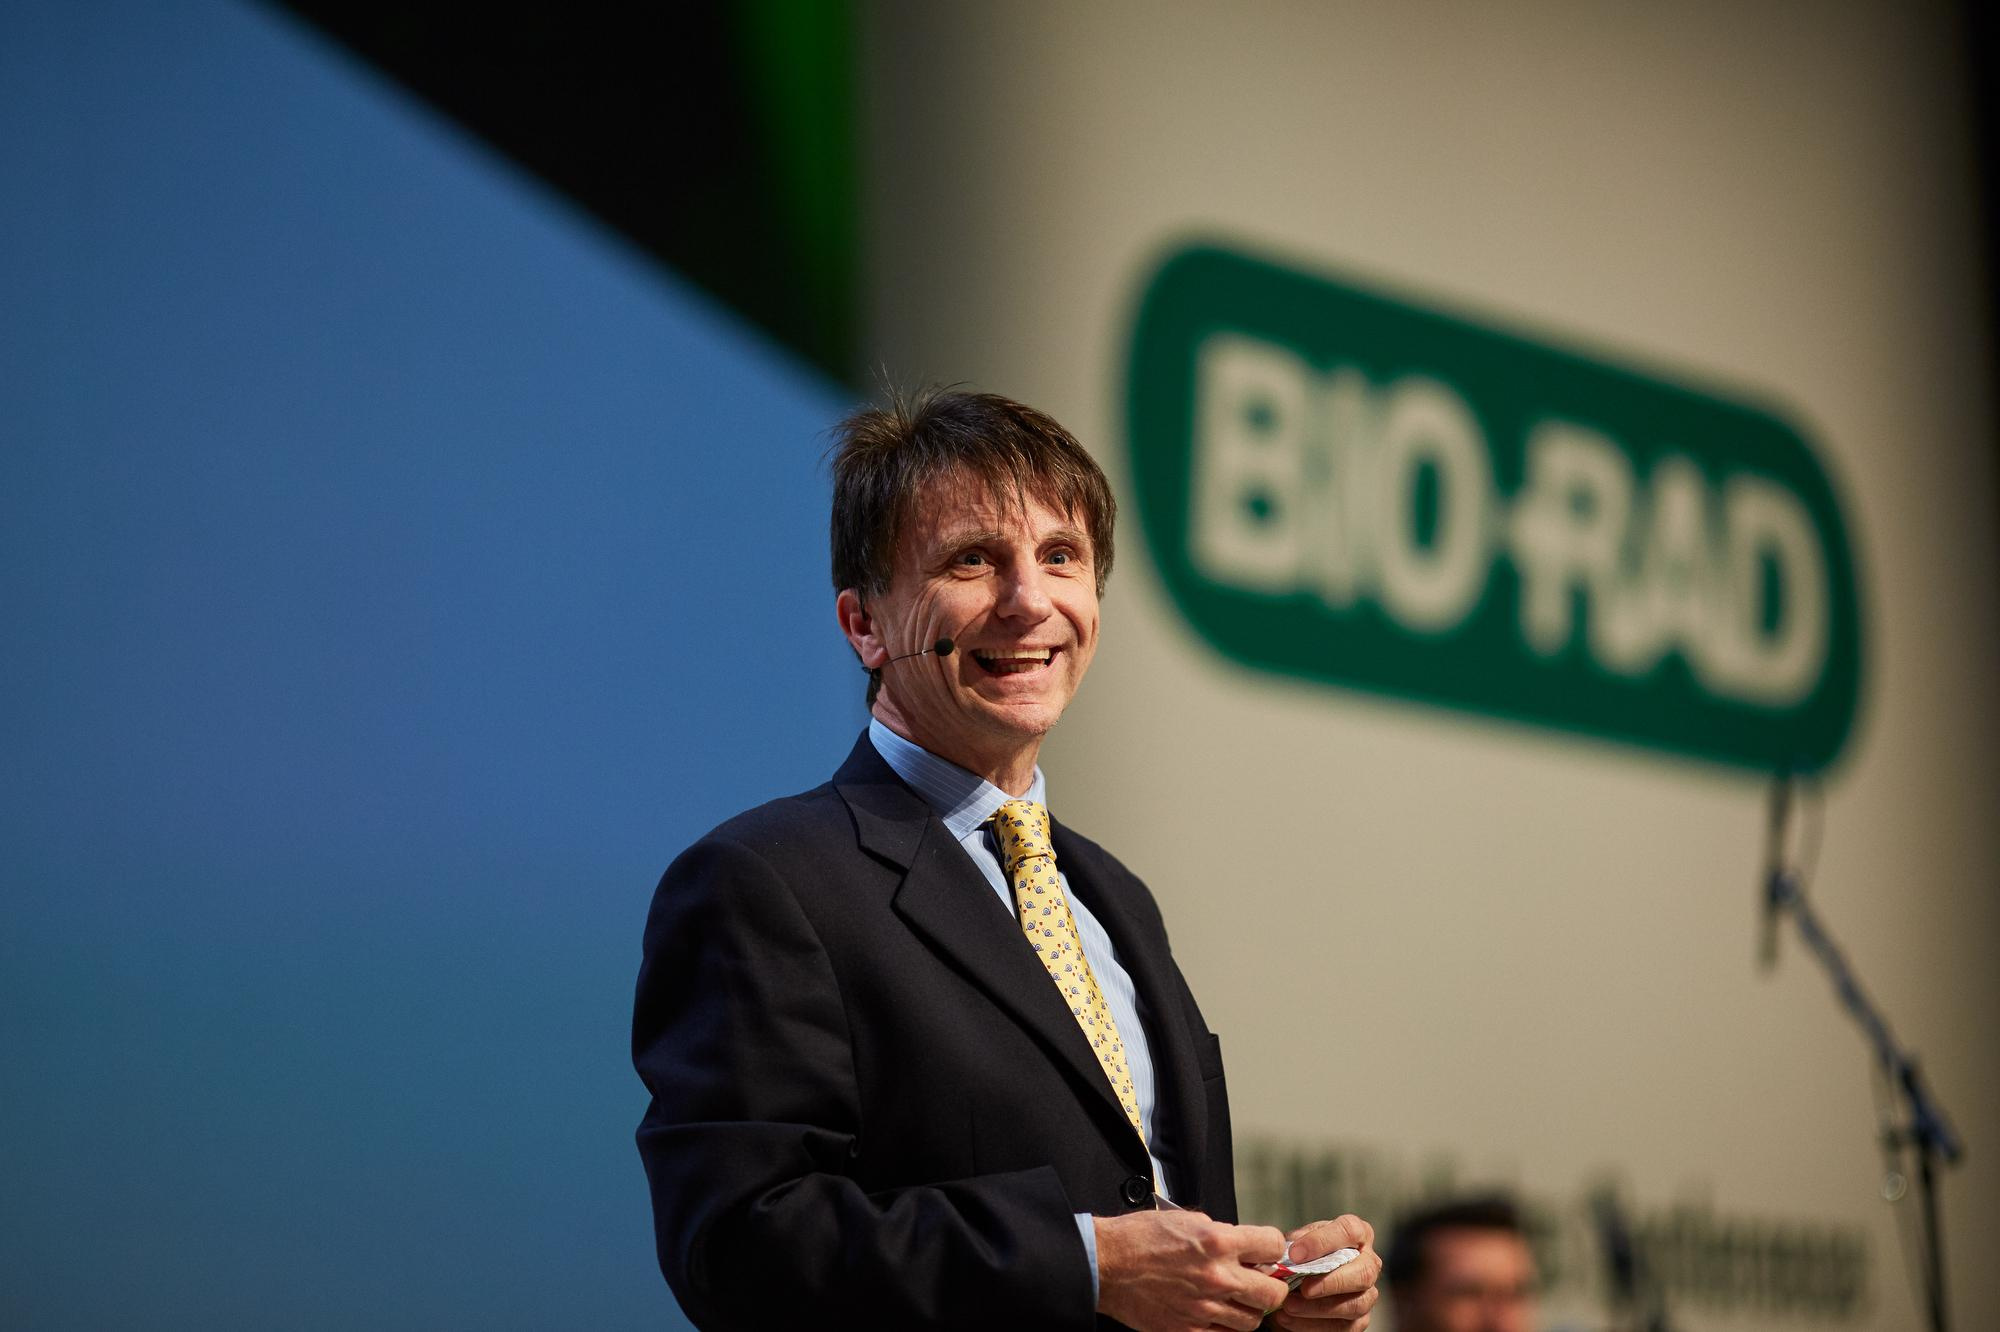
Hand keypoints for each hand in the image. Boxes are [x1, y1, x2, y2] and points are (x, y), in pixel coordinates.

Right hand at [1094, 1209, 1291, 1331]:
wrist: (1108, 1264)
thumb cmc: (1140, 1238)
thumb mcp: (1186, 1219)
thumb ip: (1220, 1233)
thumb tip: (1243, 1246)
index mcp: (1218, 1242)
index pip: (1274, 1246)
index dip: (1274, 1247)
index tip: (1267, 1251)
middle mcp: (1217, 1277)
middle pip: (1273, 1293)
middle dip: (1271, 1285)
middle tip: (1260, 1280)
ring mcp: (1205, 1308)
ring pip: (1253, 1320)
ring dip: (1249, 1308)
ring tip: (1235, 1298)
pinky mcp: (1190, 1330)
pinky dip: (1225, 1325)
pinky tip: (1215, 1311)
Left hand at [1268, 1215, 1380, 1329]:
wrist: (1299, 1285)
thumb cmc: (1303, 1255)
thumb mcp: (1298, 1241)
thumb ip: (1295, 1242)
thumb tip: (1288, 1251)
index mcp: (1358, 1234)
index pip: (1350, 1230)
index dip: (1323, 1242)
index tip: (1295, 1254)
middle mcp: (1369, 1262)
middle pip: (1364, 1272)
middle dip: (1332, 1282)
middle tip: (1303, 1288)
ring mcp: (1368, 1293)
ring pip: (1355, 1305)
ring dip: (1319, 1308)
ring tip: (1289, 1305)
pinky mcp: (1360, 1320)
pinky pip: (1343, 1328)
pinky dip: (1313, 1325)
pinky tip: (1289, 1319)